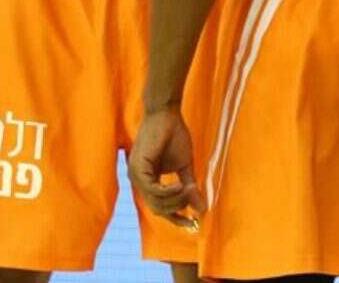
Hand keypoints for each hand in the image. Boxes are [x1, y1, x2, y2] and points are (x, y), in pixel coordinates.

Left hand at [127, 107, 203, 228]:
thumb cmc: (174, 136)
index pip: (159, 208)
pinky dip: (168, 191)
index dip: (176, 218)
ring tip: (189, 190)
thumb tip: (202, 209)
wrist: (167, 115)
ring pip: (155, 202)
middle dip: (178, 209)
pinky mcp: (138, 168)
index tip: (192, 224)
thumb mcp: (185, 166)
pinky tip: (180, 184)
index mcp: (149, 181)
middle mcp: (139, 181)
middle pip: (157, 209)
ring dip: (175, 200)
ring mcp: (136, 175)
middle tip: (193, 201)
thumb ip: (190, 187)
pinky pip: (153, 190)